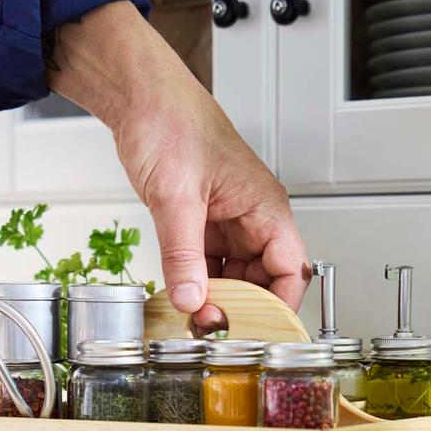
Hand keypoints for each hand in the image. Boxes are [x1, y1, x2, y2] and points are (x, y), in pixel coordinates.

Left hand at [47, 1, 308, 331]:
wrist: (140, 99)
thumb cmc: (171, 124)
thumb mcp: (175, 198)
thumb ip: (183, 255)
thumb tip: (191, 300)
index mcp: (265, 206)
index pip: (291, 270)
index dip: (278, 306)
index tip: (253, 331)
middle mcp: (253, 216)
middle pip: (262, 279)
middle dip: (240, 308)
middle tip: (212, 329)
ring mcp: (227, 221)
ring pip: (233, 275)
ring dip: (216, 298)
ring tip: (193, 318)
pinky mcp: (202, 222)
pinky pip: (207, 263)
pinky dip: (196, 282)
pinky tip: (181, 296)